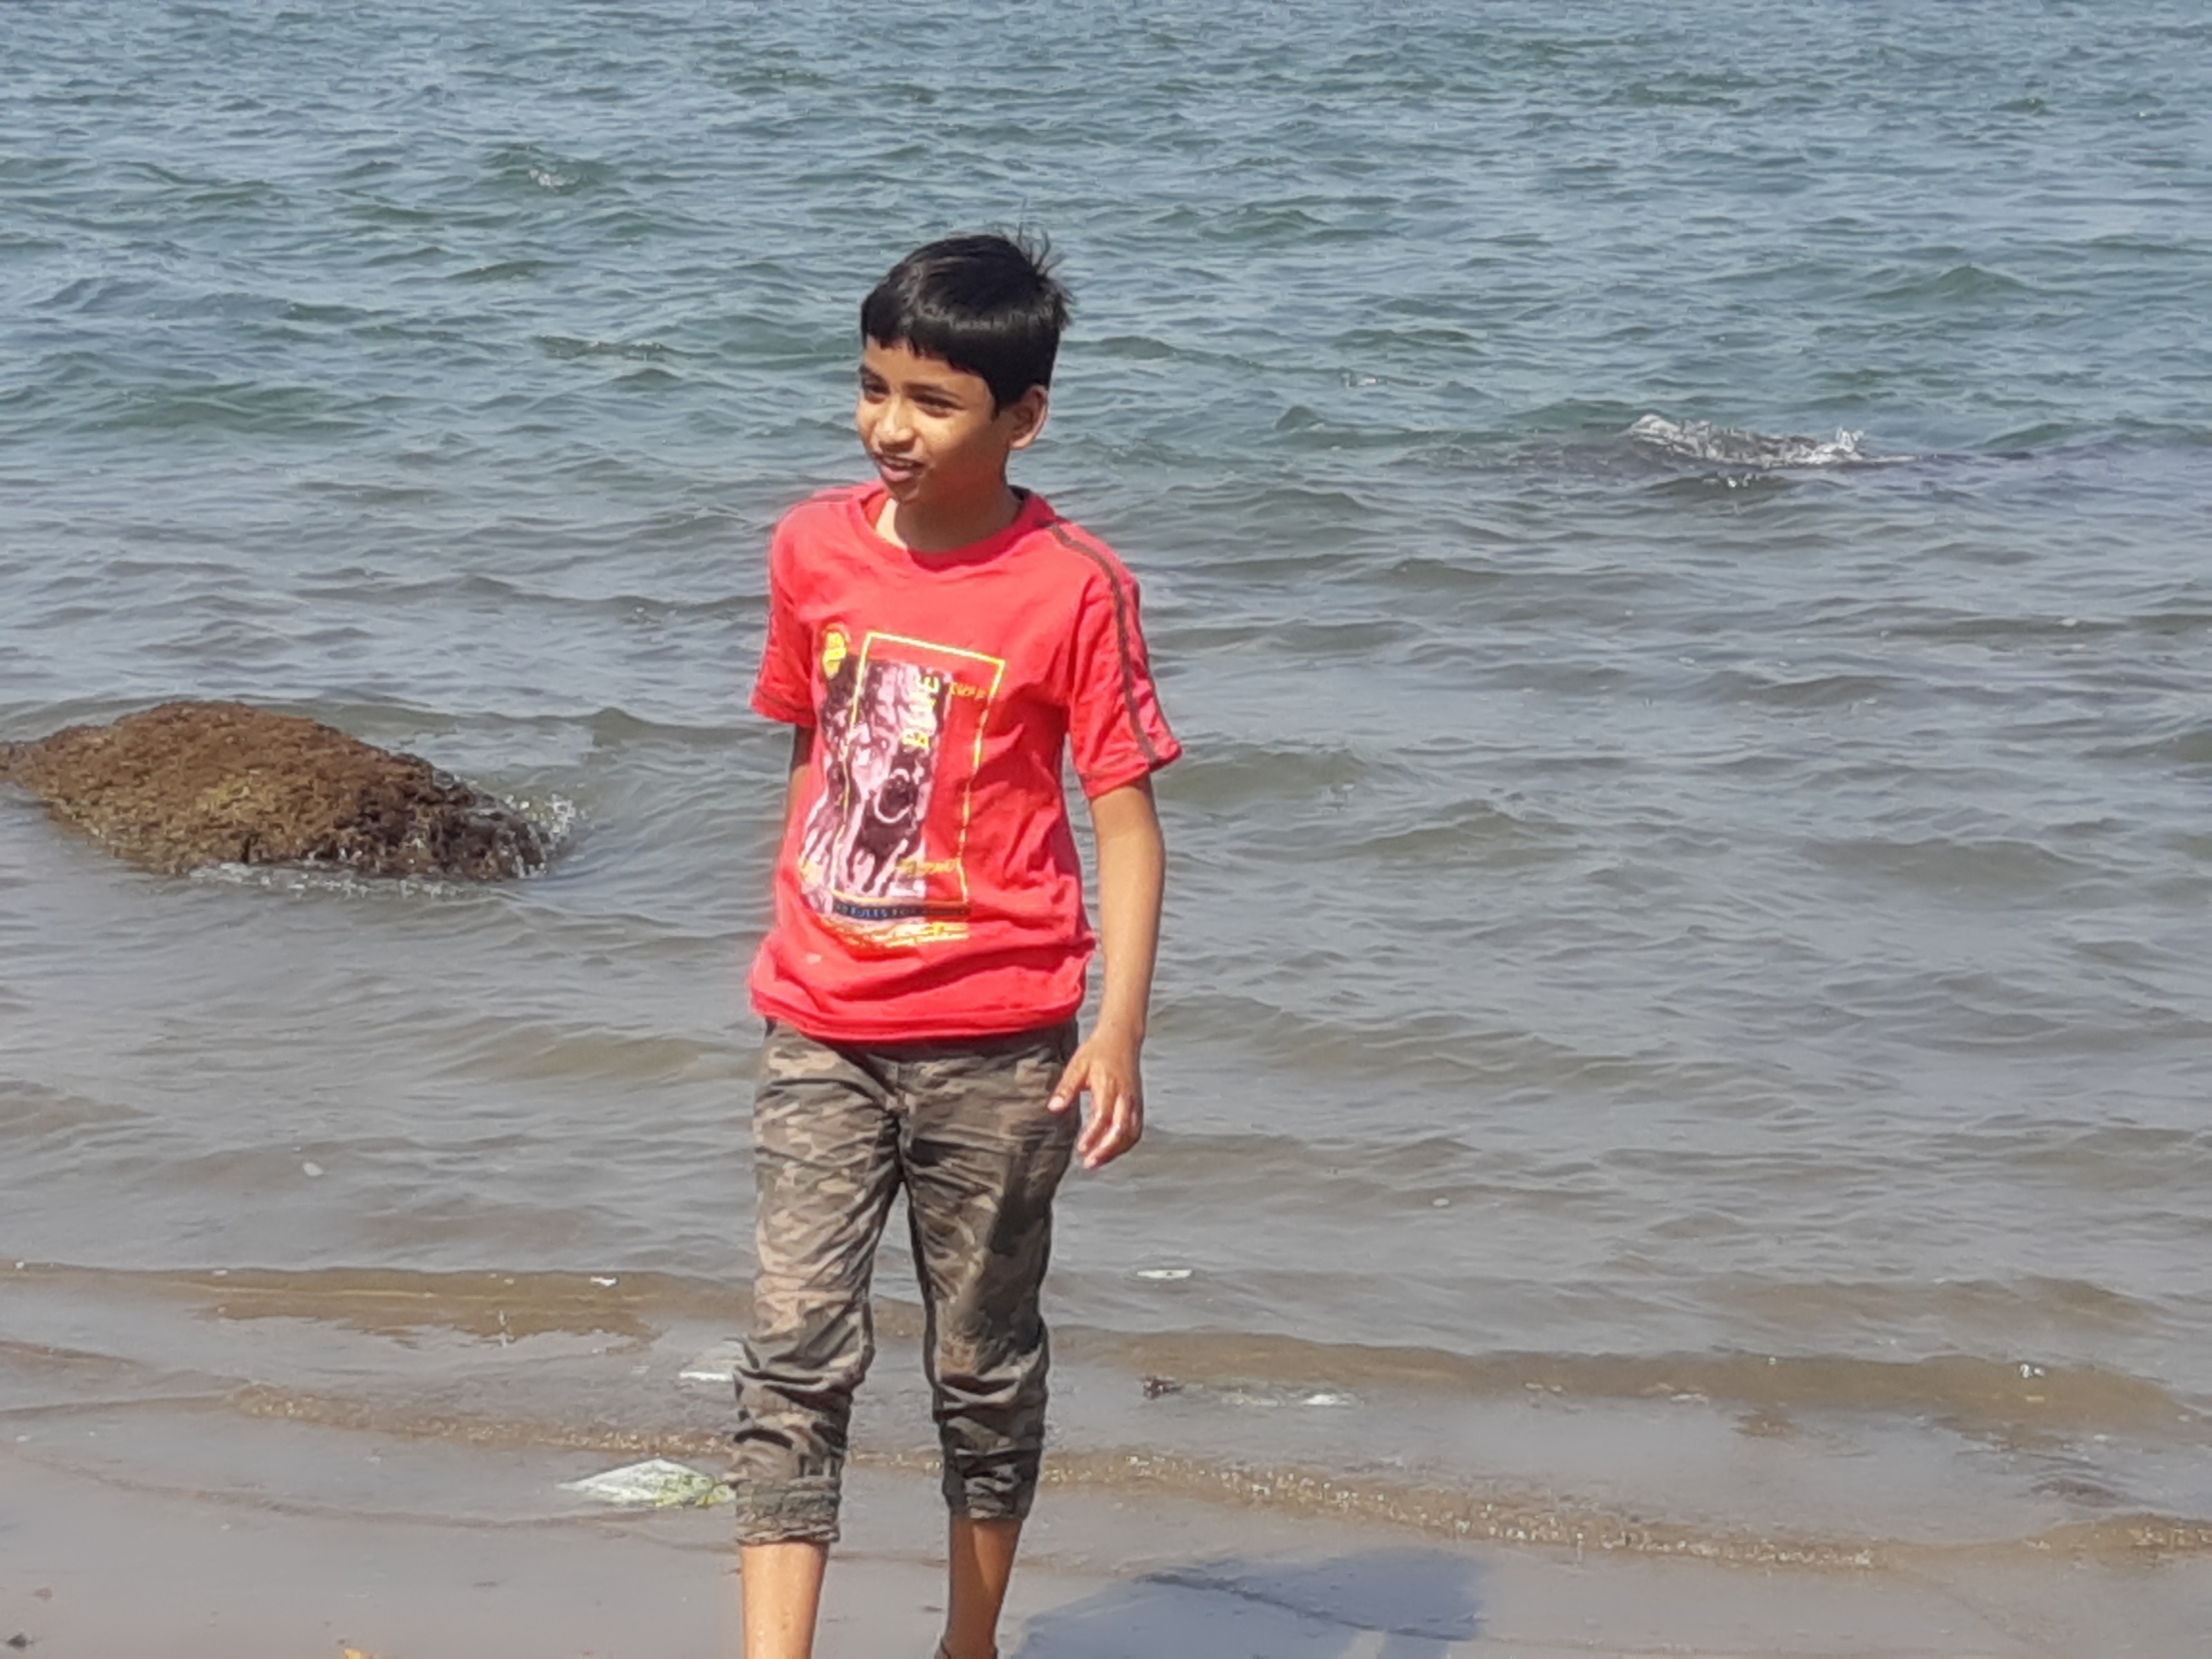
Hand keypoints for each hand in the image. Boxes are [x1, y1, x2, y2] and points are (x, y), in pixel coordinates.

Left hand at [1048, 1025, 1144, 1169]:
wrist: (1122, 1037)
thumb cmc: (1098, 1051)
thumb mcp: (1077, 1065)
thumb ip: (1066, 1088)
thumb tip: (1053, 1108)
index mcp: (1109, 1086)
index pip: (1103, 1117)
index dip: (1093, 1135)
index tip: (1081, 1149)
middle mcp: (1126, 1096)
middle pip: (1121, 1130)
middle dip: (1106, 1150)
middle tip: (1089, 1163)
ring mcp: (1135, 1101)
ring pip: (1132, 1133)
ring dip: (1116, 1150)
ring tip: (1098, 1161)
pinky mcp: (1138, 1103)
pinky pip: (1136, 1128)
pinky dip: (1125, 1143)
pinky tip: (1111, 1150)